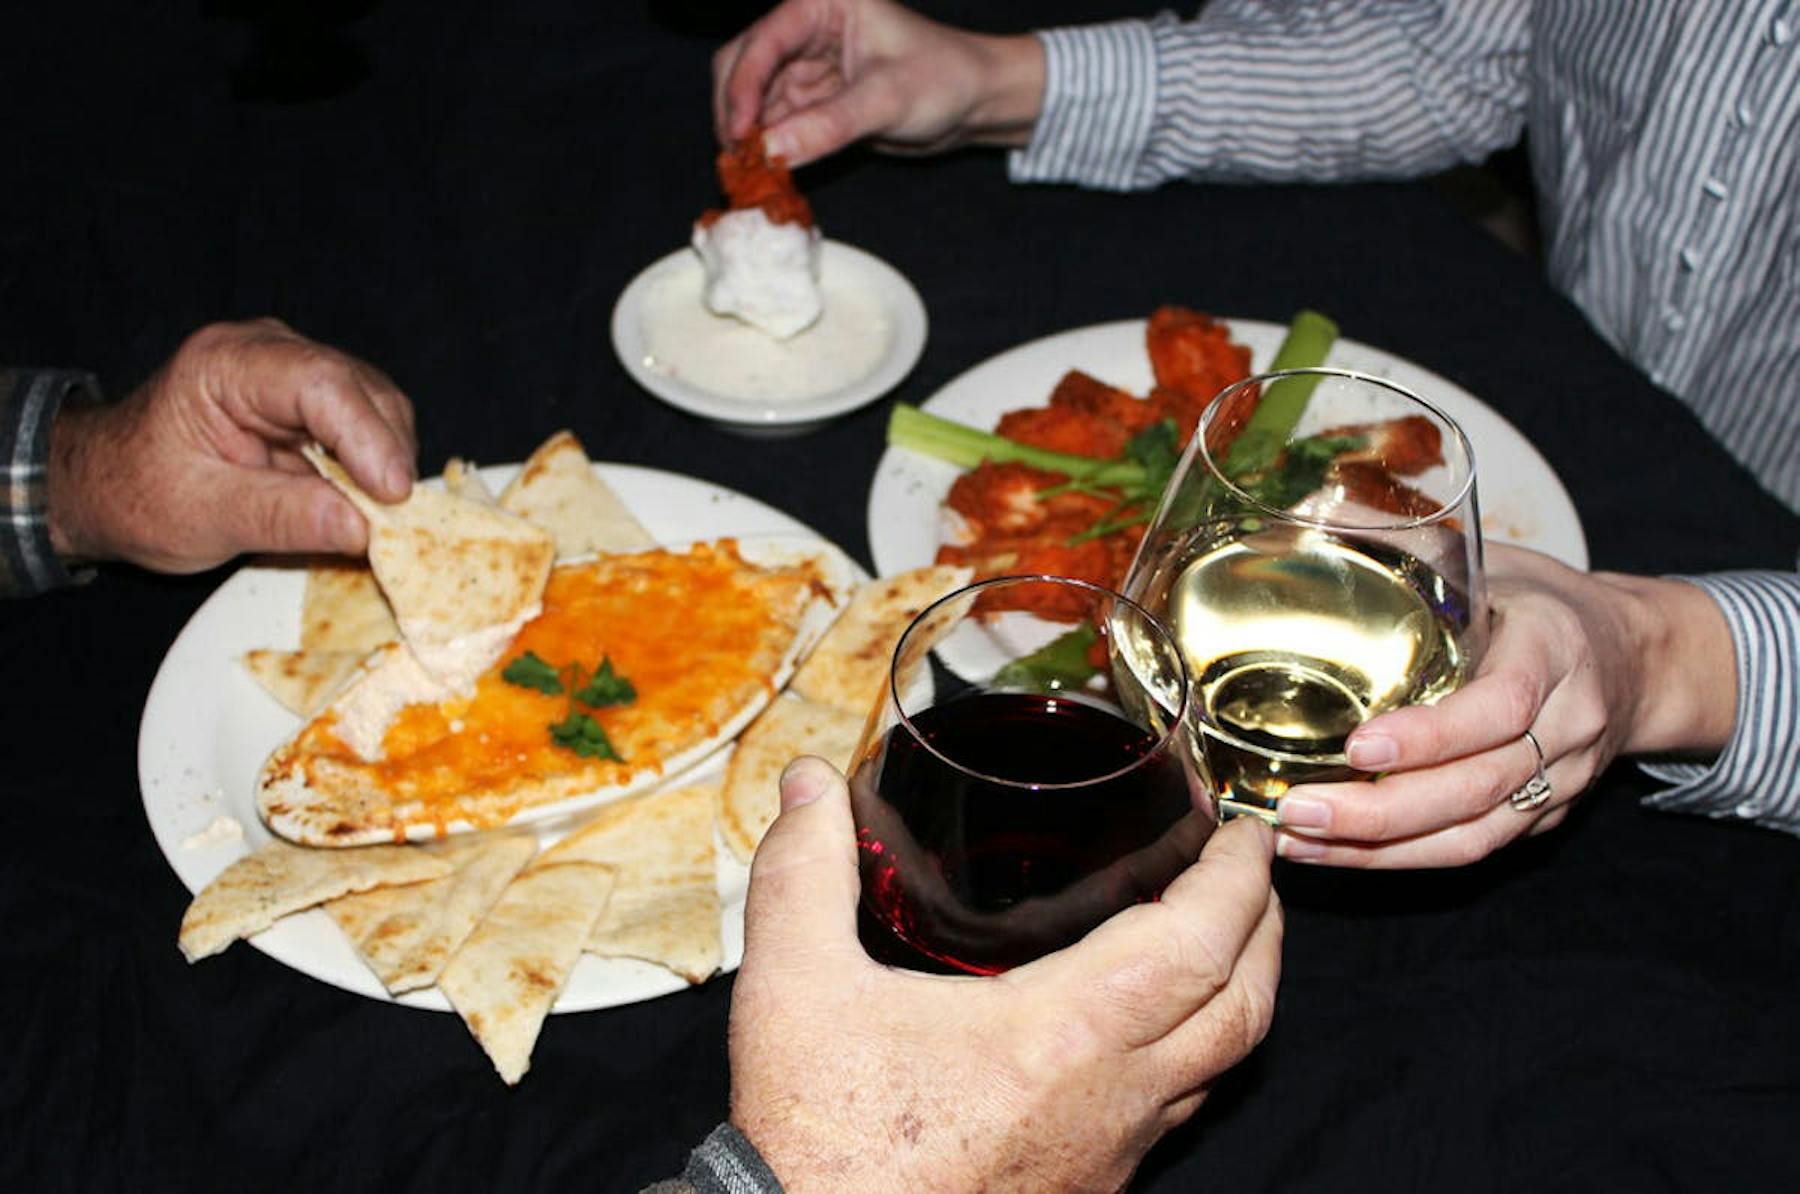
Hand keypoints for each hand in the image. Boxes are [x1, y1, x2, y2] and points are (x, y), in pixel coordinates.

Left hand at [47, 318, 416, 573]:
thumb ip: (283, 518)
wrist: (107, 485)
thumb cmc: (138, 495)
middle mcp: (270, 352)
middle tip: (392, 522)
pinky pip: (366, 427)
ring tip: (372, 517)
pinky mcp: (312, 402)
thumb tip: (365, 528)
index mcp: (226, 364)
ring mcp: (295, 372)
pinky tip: (358, 503)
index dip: (368, 438)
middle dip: (387, 455)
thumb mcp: (203, 518)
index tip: (393, 496)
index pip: (322, 383)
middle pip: (363, 390)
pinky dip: (374, 469)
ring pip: (377, 407)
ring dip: (385, 464)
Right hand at [711, 0, 1044, 167]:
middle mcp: (805, 29)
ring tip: (753, 177)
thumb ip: (829, 125)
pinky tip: (770, 175)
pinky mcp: (813, 100)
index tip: (740, 135)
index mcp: (820, 5)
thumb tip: (771, 152)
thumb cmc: (945, 79)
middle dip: (737, 114)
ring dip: (750, 138)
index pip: (762, 42)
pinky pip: (776, 124)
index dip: (743, 89)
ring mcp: (805, 66)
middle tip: (740, 161)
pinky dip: (770, 149)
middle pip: (742, 67)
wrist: (975, 102)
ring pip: (754, 101)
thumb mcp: (887, 100)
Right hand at [728, 756, 1280, 1191]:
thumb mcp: (794, 986)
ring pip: (1219, 1069)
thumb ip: (802, 872)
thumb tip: (808, 782)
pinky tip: (1140, 1028)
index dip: (1238, 878)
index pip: (1199, 944)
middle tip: (1247, 870)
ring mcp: (1105, 1156)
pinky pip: (1173, 1112)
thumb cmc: (812, 1139)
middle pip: (1244, 1010)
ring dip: (1236, 992)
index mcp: (1060, 1038)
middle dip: (1263, 927)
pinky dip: (1191, 1051)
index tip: (1245, 830)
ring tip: (1214, 935)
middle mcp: (1109, 1101)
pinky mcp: (1085, 1189)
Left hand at [1273, 545, 1737, 867]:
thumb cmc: (1542, 600)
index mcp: (1554, 650)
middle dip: (1382, 813)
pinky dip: (1401, 860)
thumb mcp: (1490, 559)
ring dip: (1380, 851)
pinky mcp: (1541, 817)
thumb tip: (1301, 512)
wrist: (1636, 655)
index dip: (1432, 736)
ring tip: (1298, 842)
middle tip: (1299, 811)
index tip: (1361, 746)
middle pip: (1477, 788)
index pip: (1499, 707)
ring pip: (1473, 834)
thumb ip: (1406, 542)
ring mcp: (1559, 780)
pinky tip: (1336, 855)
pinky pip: (1472, 849)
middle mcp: (1566, 725)